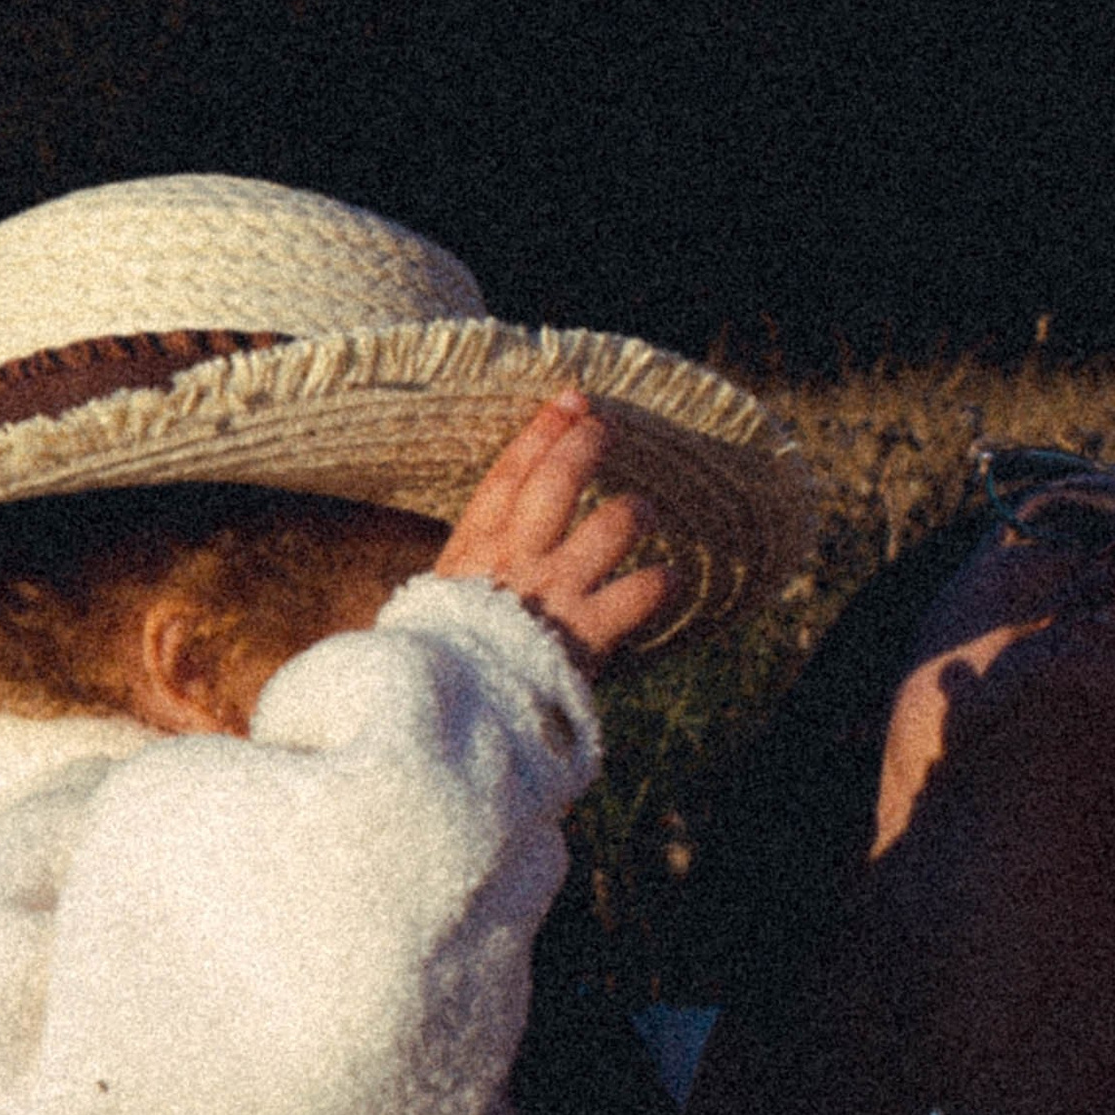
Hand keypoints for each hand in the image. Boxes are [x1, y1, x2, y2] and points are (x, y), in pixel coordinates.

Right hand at [432, 390, 676, 668]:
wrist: (450, 715)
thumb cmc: (447, 660)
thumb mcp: (443, 603)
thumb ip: (476, 570)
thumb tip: (500, 542)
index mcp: (474, 550)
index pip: (509, 475)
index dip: (543, 431)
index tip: (571, 399)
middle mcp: (516, 561)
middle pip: (557, 482)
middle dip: (585, 445)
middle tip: (606, 427)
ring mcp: (554, 593)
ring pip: (610, 526)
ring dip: (634, 511)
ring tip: (646, 511)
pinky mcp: (587, 632)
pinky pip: (641, 592)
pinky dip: (661, 583)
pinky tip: (671, 579)